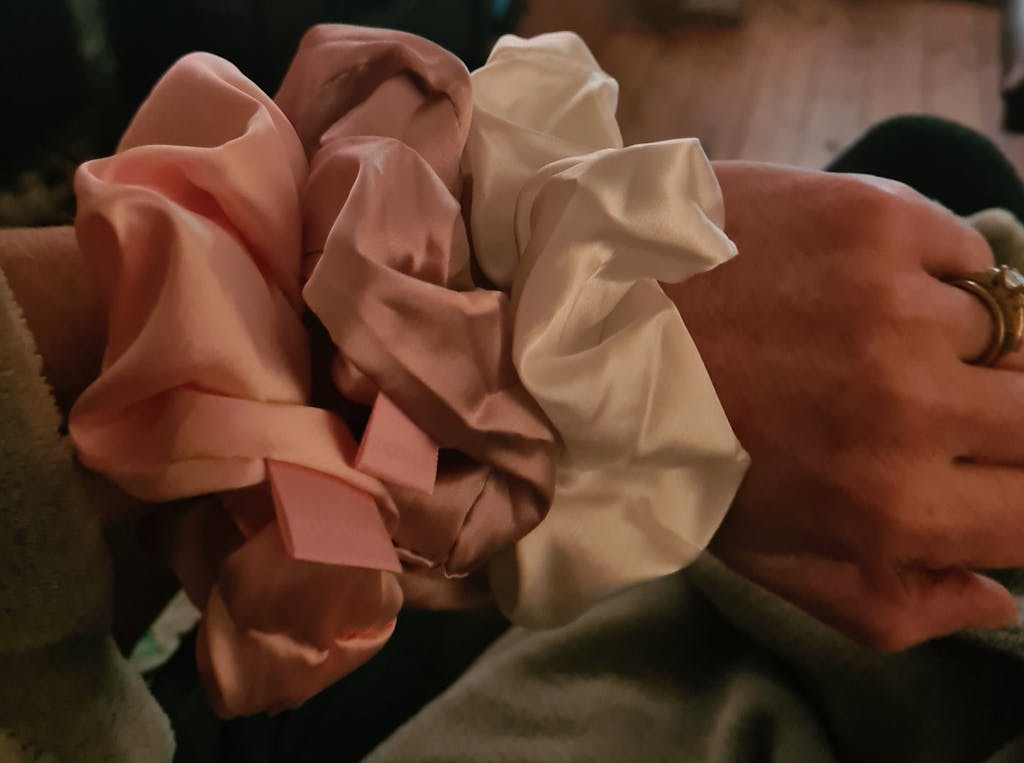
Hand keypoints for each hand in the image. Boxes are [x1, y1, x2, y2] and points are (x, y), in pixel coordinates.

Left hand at [663, 162, 1022, 649]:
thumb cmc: (676, 450)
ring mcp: (900, 301)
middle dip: (1002, 421)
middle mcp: (913, 406)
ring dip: (958, 346)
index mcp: (890, 506)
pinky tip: (861, 286)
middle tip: (933, 407)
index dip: (1018, 498)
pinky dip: (933, 276)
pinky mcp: (877, 217)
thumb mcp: (765, 561)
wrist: (585, 321)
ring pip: (1010, 333)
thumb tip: (996, 598)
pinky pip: (967, 255)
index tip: (984, 476)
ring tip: (872, 341)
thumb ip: (890, 604)